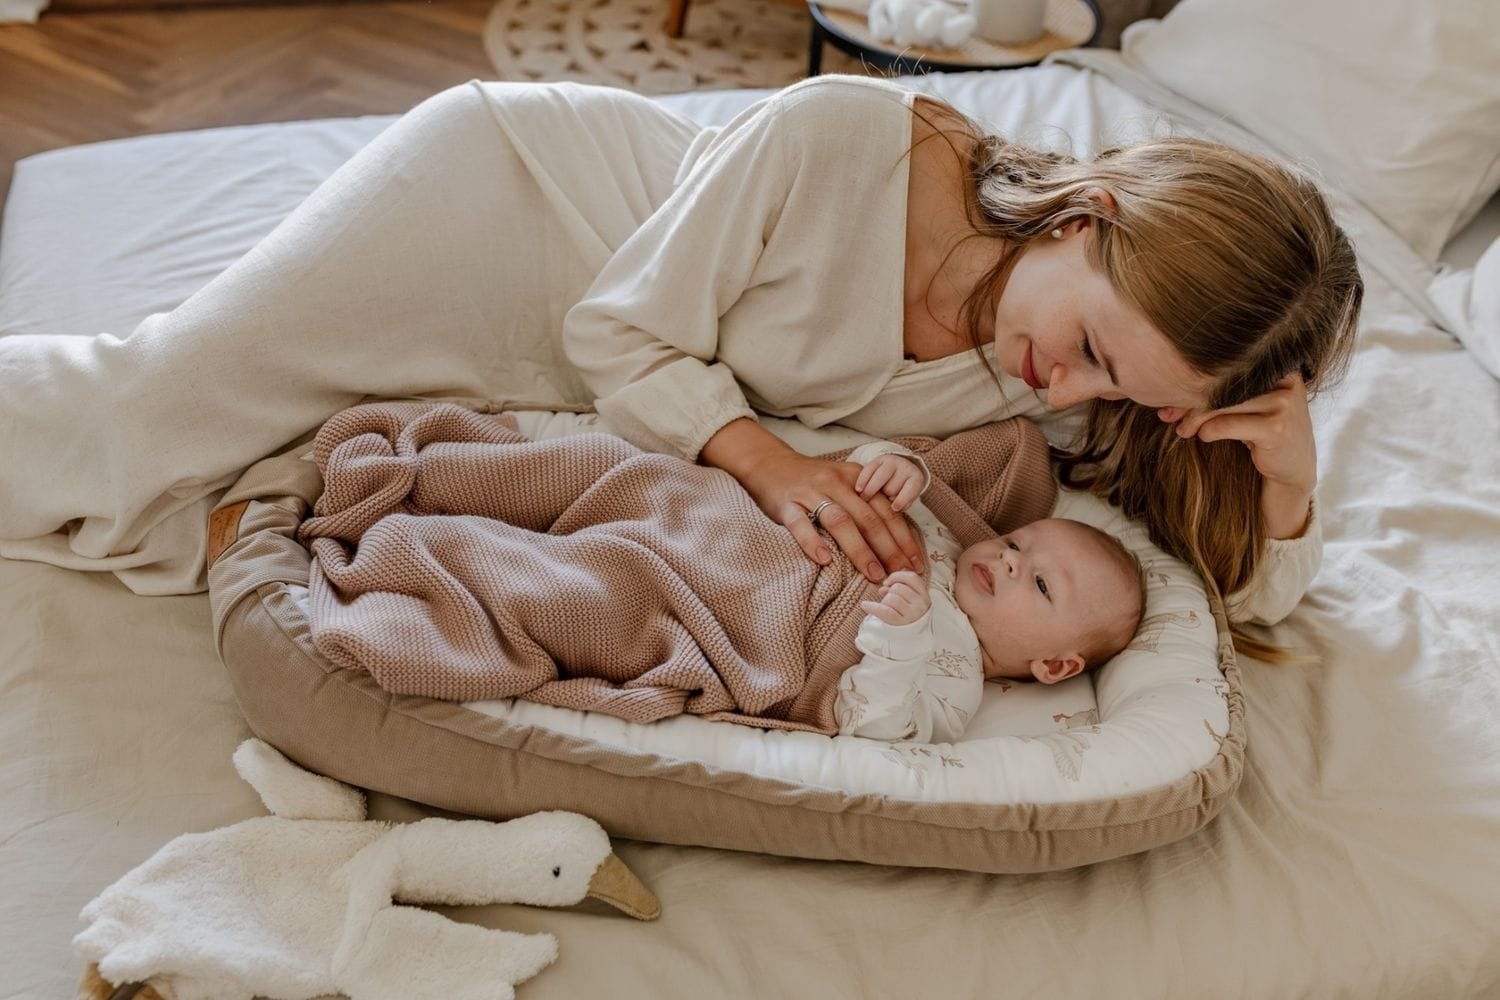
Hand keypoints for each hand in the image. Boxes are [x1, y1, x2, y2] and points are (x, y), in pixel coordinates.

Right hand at [698, 419, 925, 582]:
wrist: (771, 465)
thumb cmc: (815, 482)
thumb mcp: (846, 483)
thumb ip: (869, 503)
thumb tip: (900, 537)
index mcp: (856, 478)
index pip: (886, 510)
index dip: (903, 538)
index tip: (915, 563)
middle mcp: (836, 482)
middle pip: (868, 518)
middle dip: (889, 549)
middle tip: (901, 575)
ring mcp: (810, 493)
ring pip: (840, 521)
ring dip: (860, 550)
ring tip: (873, 574)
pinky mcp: (786, 504)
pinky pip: (800, 524)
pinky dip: (813, 542)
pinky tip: (825, 561)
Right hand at [855, 453, 924, 512]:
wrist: (898, 471)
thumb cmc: (902, 492)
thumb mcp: (906, 499)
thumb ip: (899, 506)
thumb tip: (887, 515)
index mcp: (916, 479)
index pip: (911, 489)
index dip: (902, 500)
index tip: (894, 508)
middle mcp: (905, 467)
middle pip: (892, 488)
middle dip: (886, 496)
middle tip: (881, 501)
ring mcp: (891, 461)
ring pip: (880, 480)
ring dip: (872, 491)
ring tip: (865, 499)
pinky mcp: (878, 459)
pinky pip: (869, 470)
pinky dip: (863, 480)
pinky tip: (858, 489)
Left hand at [859, 569, 930, 625]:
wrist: (910, 642)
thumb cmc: (908, 618)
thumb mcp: (910, 602)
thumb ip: (900, 589)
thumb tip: (884, 586)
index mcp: (925, 596)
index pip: (912, 577)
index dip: (897, 576)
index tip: (888, 582)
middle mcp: (921, 605)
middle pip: (898, 588)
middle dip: (889, 592)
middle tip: (887, 601)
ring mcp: (912, 615)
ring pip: (891, 598)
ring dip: (884, 602)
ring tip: (886, 609)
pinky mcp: (900, 624)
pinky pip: (885, 611)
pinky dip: (873, 607)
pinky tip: (865, 605)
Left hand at [1158, 373, 1315, 537]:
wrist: (1292, 468)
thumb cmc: (1261, 434)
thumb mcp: (1244, 407)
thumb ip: (1220, 392)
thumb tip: (1170, 387)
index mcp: (1277, 366)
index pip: (1227, 367)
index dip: (1195, 381)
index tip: (1169, 397)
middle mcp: (1285, 379)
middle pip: (1223, 384)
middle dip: (1189, 401)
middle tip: (1168, 416)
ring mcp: (1284, 403)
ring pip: (1223, 403)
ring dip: (1195, 418)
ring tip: (1183, 430)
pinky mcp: (1277, 427)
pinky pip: (1228, 424)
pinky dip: (1209, 430)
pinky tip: (1204, 436)